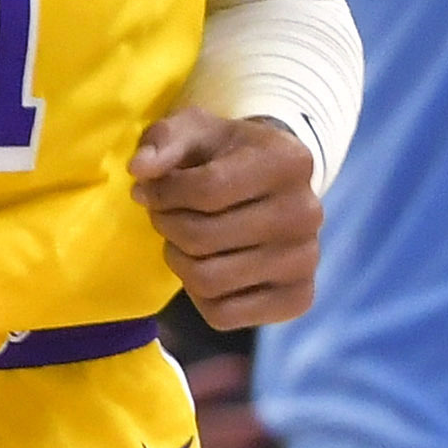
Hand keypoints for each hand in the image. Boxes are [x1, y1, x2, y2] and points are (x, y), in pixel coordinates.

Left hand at [130, 106, 325, 323]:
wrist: (272, 188)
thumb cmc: (224, 156)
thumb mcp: (194, 131)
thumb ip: (163, 142)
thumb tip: (140, 171)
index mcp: (290, 162)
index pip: (206, 190)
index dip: (162, 194)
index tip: (149, 190)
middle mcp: (308, 213)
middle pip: (203, 238)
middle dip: (168, 225)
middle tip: (165, 215)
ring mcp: (306, 260)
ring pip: (209, 280)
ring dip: (178, 260)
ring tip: (182, 240)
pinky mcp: (298, 299)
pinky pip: (223, 315)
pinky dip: (199, 296)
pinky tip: (206, 266)